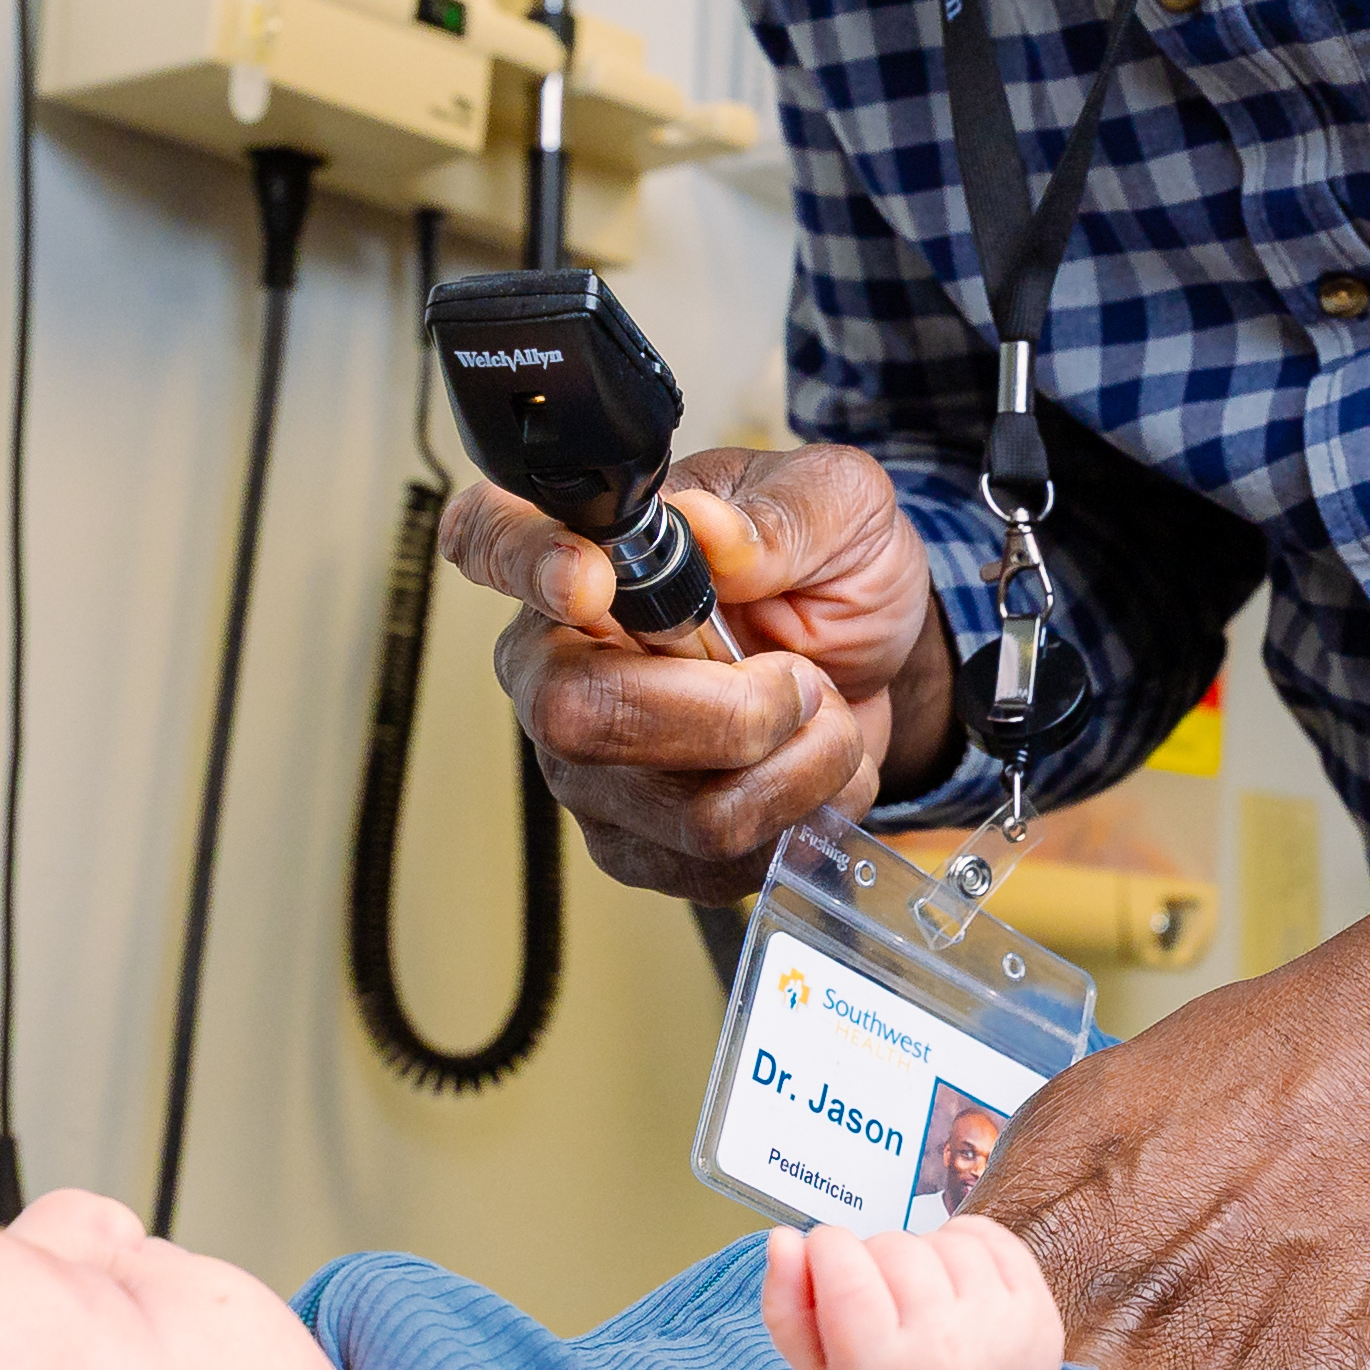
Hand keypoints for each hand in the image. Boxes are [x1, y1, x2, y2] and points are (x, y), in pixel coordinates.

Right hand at [443, 440, 956, 900]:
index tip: (590, 582)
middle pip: (575, 714)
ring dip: (797, 767)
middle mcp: (559, 660)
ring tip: (824, 717)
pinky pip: (716, 863)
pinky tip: (808, 769)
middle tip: (800, 679)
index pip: (492, 540)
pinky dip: (802, 815)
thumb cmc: (838, 570)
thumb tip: (710, 528)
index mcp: (590, 552)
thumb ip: (779, 516)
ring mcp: (587, 764)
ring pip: (678, 810)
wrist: (878, 664)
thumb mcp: (840, 505)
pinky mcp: (635, 842)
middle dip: (729, 714)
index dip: (523, 563)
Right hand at [760, 1216, 1065, 1369]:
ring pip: (939, 1238)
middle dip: (874, 1260)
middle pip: (891, 1246)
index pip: (843, 1263)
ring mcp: (997, 1328)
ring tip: (921, 1301)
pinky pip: (987, 1235)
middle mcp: (944, 1349)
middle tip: (882, 1303)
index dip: (827, 1251)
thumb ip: (787, 1309)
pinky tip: (955, 1284)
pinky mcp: (1036, 1311)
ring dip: (922, 1256)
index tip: (830, 1267)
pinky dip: (963, 1245)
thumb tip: (784, 1239)